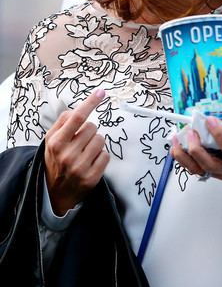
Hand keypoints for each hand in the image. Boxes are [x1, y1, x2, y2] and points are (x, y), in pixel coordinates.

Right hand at [44, 89, 109, 214]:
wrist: (54, 193)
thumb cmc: (55, 160)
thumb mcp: (51, 140)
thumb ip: (62, 122)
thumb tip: (79, 108)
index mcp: (56, 142)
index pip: (77, 117)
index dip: (90, 103)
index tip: (101, 92)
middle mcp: (67, 155)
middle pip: (92, 127)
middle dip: (89, 131)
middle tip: (80, 141)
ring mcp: (80, 168)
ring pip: (101, 140)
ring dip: (96, 143)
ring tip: (85, 152)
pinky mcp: (91, 178)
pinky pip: (106, 155)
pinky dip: (101, 156)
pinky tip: (90, 162)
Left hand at [170, 114, 221, 179]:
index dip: (219, 135)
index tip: (210, 120)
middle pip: (210, 164)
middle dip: (197, 148)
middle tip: (190, 131)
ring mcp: (219, 173)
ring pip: (198, 169)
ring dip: (184, 155)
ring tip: (176, 139)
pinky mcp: (209, 172)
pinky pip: (194, 168)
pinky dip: (183, 158)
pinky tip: (176, 146)